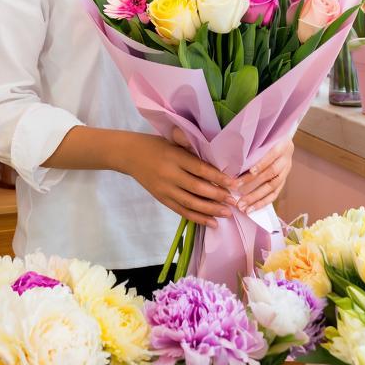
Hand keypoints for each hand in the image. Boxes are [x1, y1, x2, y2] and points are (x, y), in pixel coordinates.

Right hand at [121, 131, 239, 227]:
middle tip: (235, 202)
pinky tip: (212, 222)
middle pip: (198, 188)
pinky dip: (197, 218)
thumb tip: (218, 159)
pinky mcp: (162, 199)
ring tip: (227, 214)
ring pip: (191, 203)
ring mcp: (165, 189)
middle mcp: (170, 174)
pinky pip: (182, 211)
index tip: (234, 183)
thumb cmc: (157, 145)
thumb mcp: (174, 141)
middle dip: (218, 196)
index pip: (200, 169)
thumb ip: (192, 149)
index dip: (218, 177)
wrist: (130, 155)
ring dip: (211, 210)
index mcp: (175, 157)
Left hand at [235, 137, 293, 213]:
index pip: (271, 156)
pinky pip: (275, 194)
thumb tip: (232, 160)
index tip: (250, 172)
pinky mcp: (284, 180)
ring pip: (272, 187)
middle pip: (270, 174)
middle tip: (238, 193)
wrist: (283, 138)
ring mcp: (286, 170)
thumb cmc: (266, 138)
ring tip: (244, 207)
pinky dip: (263, 202)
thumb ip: (252, 147)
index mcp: (281, 145)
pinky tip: (252, 209)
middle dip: (253, 185)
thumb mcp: (262, 138)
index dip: (262, 164)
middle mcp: (286, 159)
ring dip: (257, 198)